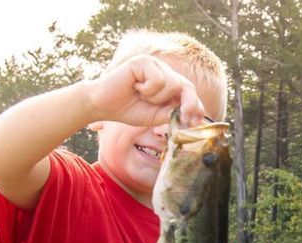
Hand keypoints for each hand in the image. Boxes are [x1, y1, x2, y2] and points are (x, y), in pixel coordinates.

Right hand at [87, 55, 204, 127]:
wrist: (104, 105)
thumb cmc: (130, 109)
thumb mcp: (157, 116)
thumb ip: (173, 113)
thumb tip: (192, 116)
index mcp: (170, 84)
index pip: (190, 93)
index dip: (196, 106)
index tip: (196, 121)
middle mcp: (165, 72)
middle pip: (188, 86)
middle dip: (190, 103)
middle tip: (186, 116)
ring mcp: (155, 64)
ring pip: (173, 84)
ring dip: (158, 98)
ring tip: (142, 95)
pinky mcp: (144, 61)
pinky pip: (158, 80)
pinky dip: (148, 89)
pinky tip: (135, 87)